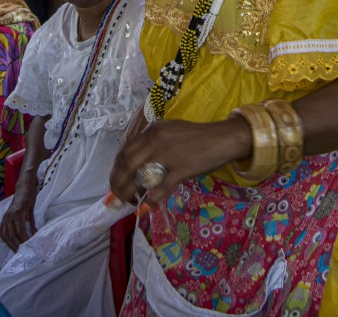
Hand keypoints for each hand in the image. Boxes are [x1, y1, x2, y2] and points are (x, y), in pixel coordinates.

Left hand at [0, 172, 38, 251]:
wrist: (26, 186)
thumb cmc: (25, 200)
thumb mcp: (23, 214)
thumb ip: (25, 224)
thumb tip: (31, 234)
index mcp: (5, 219)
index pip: (3, 235)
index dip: (9, 244)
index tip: (16, 251)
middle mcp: (6, 218)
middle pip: (8, 237)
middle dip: (15, 246)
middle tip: (22, 252)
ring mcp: (11, 215)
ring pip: (13, 234)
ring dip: (20, 242)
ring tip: (26, 247)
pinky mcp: (18, 212)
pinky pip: (20, 228)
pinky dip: (25, 235)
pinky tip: (30, 238)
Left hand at [109, 116, 249, 206]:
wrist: (222, 138)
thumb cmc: (197, 137)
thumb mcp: (170, 132)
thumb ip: (153, 145)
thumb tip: (138, 167)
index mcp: (152, 130)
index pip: (125, 150)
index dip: (116, 169)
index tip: (115, 182)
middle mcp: (156, 139)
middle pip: (126, 164)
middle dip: (117, 183)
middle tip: (117, 197)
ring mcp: (168, 154)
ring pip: (140, 175)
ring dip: (130, 192)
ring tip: (129, 202)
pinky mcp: (181, 168)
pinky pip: (162, 186)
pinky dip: (152, 198)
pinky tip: (147, 206)